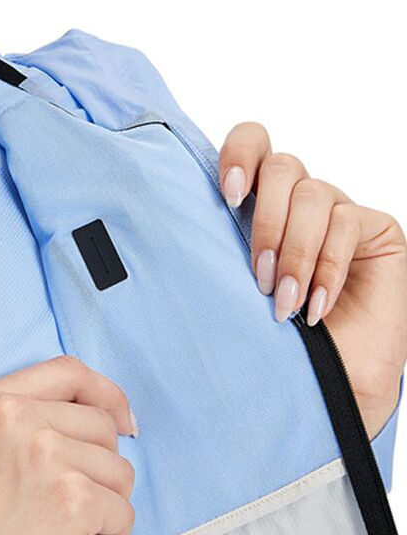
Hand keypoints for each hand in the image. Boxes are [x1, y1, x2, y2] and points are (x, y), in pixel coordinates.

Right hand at [0, 356, 136, 534]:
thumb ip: (25, 427)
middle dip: (100, 474)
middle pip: (102, 426)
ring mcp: (43, 452)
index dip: (107, 396)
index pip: (69, 371)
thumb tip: (111, 425)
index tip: (124, 425)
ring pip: (119, 471)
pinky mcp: (70, 497)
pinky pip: (123, 514)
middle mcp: (12, 414)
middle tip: (67, 517)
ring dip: (103, 514)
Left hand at [219, 123, 406, 437]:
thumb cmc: (275, 345)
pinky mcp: (375, 231)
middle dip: (264, 222)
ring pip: (313, 194)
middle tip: (257, 276)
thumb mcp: (231, 297)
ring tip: (282, 303)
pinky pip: (348, 223)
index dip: (239, 155)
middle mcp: (297, 203)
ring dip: (294, 253)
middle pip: (281, 166)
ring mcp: (337, 214)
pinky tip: (315, 309)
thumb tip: (160, 237)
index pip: (251, 144)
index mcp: (256, 207)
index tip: (227, 194)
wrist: (327, 390)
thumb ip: (213, 257)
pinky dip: (326, 268)